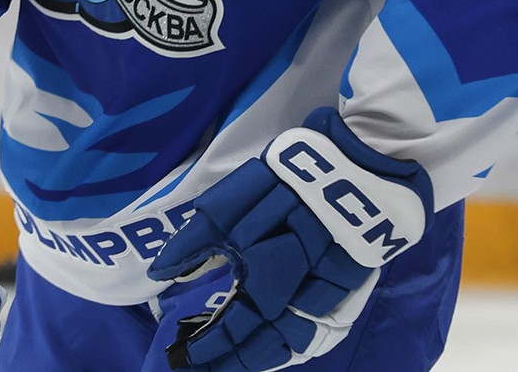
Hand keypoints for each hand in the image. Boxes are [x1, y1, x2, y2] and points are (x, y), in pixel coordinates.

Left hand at [147, 108, 431, 371]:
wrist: (356, 165)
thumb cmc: (285, 181)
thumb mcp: (231, 204)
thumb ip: (196, 243)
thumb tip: (161, 273)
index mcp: (266, 273)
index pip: (234, 328)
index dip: (210, 347)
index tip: (185, 356)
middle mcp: (297, 295)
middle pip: (261, 345)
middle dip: (230, 360)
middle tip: (203, 367)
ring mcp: (326, 297)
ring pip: (291, 346)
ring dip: (259, 359)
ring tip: (233, 365)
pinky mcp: (349, 291)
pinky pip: (318, 332)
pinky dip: (293, 347)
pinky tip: (274, 349)